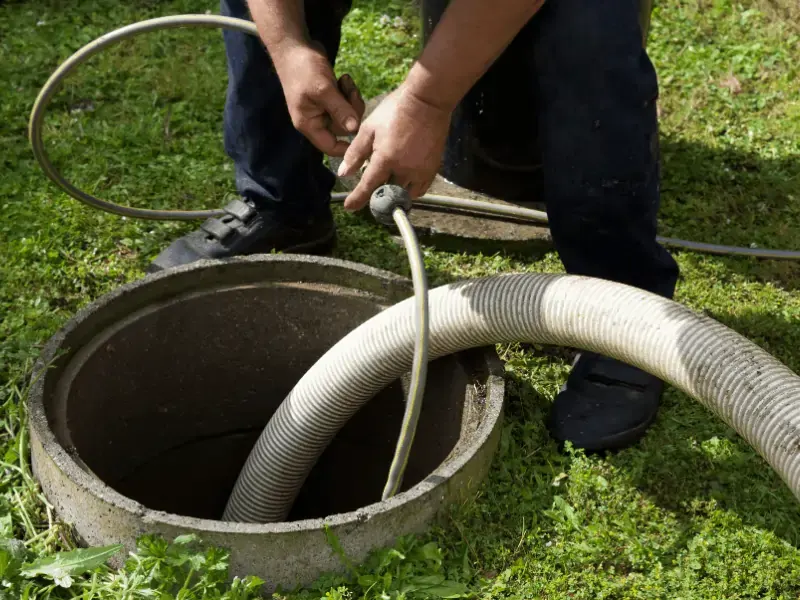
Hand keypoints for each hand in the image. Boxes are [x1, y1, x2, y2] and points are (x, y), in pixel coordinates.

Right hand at [273, 43, 364, 156]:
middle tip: (350, 90)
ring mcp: (323, 109)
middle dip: (351, 110)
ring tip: (345, 81)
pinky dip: (349, 92)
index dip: (347, 148)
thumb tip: (355, 129)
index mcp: (309, 124)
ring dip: (351, 98)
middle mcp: (316, 120)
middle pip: (343, 129)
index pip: (330, 147)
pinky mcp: (330, 98)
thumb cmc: (303, 68)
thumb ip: (339, 110)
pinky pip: (346, 103)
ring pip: (347, 115)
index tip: (363, 136)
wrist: (293, 46)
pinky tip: (344, 78)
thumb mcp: (323, 89)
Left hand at [337, 85, 451, 210]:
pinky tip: (403, 183)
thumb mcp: (369, 128)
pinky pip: (420, 189)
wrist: (427, 101)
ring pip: (404, 195)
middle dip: (376, 196)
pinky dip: (409, 191)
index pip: (368, 187)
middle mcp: (404, 169)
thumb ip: (355, 153)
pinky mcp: (432, 169)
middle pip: (387, 194)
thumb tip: (343, 173)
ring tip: (387, 187)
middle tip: (370, 193)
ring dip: (394, 194)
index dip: (357, 199)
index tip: (349, 207)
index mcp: (385, 159)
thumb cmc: (395, 110)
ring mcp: (420, 171)